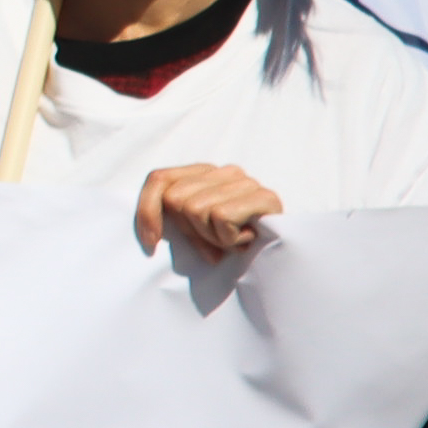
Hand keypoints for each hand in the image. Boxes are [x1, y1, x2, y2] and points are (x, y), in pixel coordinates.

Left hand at [133, 164, 285, 255]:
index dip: (147, 211)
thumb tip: (150, 235)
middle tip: (214, 241)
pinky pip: (221, 218)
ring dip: (212, 237)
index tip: (150, 244)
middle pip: (176, 199)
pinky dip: (228, 239)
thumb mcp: (196, 230)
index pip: (159, 179)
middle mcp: (224, 171)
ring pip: (196, 210)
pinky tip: (245, 239)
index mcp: (204, 172)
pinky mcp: (264, 197)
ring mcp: (245, 182)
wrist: (281, 256)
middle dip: (190, 231)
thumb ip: (176, 219)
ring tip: (232, 239)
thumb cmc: (234, 243)